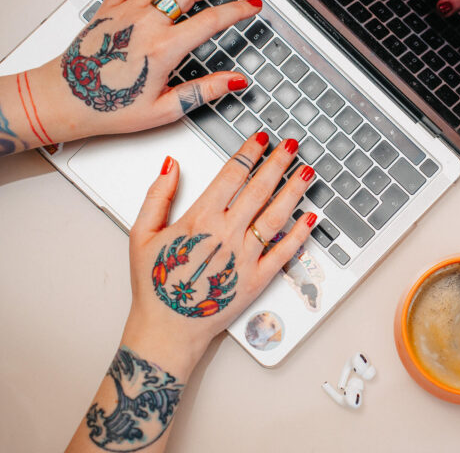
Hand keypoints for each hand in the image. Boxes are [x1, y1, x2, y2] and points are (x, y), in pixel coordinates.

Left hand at [6, 0, 261, 147]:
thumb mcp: (166, 108)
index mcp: (164, 49)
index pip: (211, 21)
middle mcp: (146, 23)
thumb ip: (205, 91)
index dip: (237, 12)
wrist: (65, 99)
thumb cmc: (109, 107)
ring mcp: (126, 11)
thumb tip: (235, 81)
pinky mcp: (110, 8)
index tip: (251, 8)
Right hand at [122, 133, 315, 374]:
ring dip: (294, 191)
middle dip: (278, 163)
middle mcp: (226, 234)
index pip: (231, 175)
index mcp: (200, 220)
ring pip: (276, 216)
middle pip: (259, 189)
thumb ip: (157, 196)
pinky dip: (299, 234)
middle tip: (292, 145)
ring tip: (307, 171)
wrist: (167, 330)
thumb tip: (171, 165)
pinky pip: (284, 252)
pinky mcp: (258, 279)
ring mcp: (245, 257)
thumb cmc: (155, 285)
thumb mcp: (141, 235)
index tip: (260, 137)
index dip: (249, 152)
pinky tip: (310, 217)